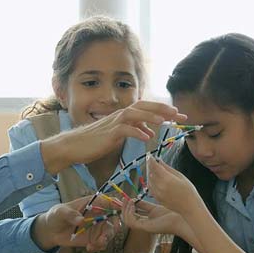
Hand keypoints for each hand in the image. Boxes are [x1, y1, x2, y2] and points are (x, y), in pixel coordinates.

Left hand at [32, 196, 114, 251]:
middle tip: (105, 236)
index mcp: (92, 202)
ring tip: (93, 244)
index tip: (119, 211)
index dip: (117, 204)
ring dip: (105, 239)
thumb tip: (81, 219)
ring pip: (110, 232)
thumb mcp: (60, 212)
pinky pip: (103, 243)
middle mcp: (98, 214)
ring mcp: (97, 227)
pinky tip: (89, 248)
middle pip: (115, 218)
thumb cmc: (56, 216)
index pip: (109, 200)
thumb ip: (70, 214)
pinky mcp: (95, 238)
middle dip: (114, 227)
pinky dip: (98, 246)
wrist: (51, 231)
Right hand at [41, 101, 187, 174]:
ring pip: (135, 114)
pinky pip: (124, 129)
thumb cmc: (94, 142)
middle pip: (144, 106)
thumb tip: (148, 132)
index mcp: (123, 115)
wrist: (74, 146)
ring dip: (151, 116)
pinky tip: (146, 136)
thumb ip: (133, 131)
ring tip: (166, 121)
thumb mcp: (118, 135)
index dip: (163, 109)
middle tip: (179, 114)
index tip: (178, 114)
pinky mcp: (108, 133)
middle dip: (162, 109)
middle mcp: (119, 115)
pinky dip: (136, 131)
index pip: (146, 108)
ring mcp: (113, 123)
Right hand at [121, 199, 188, 237]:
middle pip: (128, 218)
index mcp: (147, 220)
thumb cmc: (172, 214)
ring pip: (127, 221)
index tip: (126, 198)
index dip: (127, 206)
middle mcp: (145, 224)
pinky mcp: (145, 228)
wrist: (181, 220)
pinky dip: (129, 213)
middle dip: (123, 208)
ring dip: (125, 210)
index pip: (133, 214)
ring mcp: (144, 227)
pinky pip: (131, 222)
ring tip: (128, 200)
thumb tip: (136, 198)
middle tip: (123, 198)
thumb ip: (145, 204)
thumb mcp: (155, 207)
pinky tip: (132, 204)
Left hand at [146, 156, 203, 215]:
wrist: (190, 208)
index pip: (155, 166)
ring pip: (149, 180)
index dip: (151, 160)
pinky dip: (151, 182)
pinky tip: (155, 179)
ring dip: (150, 173)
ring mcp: (158, 193)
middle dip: (150, 166)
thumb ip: (168, 168)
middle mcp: (160, 186)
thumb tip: (160, 161)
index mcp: (167, 179)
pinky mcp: (157, 198)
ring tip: (154, 169)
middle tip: (152, 161)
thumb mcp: (181, 177)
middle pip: (150, 173)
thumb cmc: (189, 191)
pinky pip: (150, 187)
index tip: (149, 156)